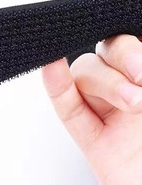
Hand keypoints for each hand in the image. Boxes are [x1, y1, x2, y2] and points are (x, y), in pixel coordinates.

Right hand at [42, 34, 141, 184]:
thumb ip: (141, 85)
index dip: (130, 47)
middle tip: (141, 83)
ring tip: (132, 104)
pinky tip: (52, 69)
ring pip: (84, 78)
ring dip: (101, 82)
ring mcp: (109, 115)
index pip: (129, 44)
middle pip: (103, 56)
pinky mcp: (93, 139)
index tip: (141, 66)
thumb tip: (131, 65)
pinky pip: (68, 109)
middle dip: (120, 62)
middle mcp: (130, 91)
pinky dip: (57, 87)